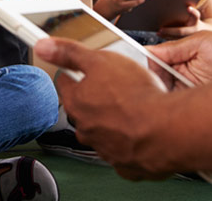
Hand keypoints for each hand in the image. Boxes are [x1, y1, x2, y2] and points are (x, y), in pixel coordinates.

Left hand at [34, 37, 171, 178]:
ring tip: (135, 108)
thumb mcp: (101, 60)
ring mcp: (105, 148)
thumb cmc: (137, 97)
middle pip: (85, 109)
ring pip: (104, 131)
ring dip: (114, 121)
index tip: (82, 69)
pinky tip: (144, 131)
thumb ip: (70, 53)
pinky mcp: (126, 164)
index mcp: (77, 103)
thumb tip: (44, 46)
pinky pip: (124, 151)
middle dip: (97, 98)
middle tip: (117, 87)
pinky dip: (131, 142)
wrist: (167, 131)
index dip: (75, 72)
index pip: (65, 83)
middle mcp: (86, 129)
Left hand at [158, 6, 204, 38]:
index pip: (196, 16)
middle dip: (170, 31)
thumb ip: (190, 9)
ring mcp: (189, 38)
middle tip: (161, 28)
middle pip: (181, 31)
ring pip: (176, 39)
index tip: (188, 7)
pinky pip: (174, 41)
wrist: (203, 32)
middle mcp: (193, 31)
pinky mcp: (185, 42)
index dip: (193, 12)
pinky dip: (166, 37)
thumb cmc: (196, 20)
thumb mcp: (195, 14)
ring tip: (158, 32)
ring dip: (166, 35)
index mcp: (196, 22)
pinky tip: (159, 34)